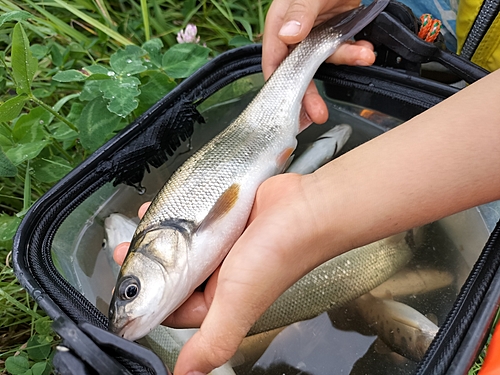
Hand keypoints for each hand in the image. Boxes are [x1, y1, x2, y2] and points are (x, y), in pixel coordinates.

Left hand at [114, 173, 342, 373]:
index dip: (146, 297)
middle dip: (147, 263)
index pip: (172, 308)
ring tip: (139, 223)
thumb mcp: (237, 304)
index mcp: (219, 302)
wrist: (304, 210)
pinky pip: (195, 219)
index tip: (124, 277)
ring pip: (181, 245)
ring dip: (158, 236)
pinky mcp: (227, 220)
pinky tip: (165, 206)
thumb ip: (211, 342)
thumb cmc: (274, 258)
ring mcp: (223, 246)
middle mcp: (220, 276)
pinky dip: (177, 213)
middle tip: (124, 247)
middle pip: (173, 274)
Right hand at [263, 0, 375, 126]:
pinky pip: (344, 49)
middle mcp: (297, 31)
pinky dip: (357, 52)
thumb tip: (289, 34)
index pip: (274, 62)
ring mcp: (318, 33)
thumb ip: (300, 11)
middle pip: (298, 71)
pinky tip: (367, 50)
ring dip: (346, 60)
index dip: (281, 87)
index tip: (290, 108)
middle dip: (309, 93)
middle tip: (317, 114)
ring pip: (326, 59)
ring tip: (365, 55)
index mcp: (281, 22)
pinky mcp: (337, 32)